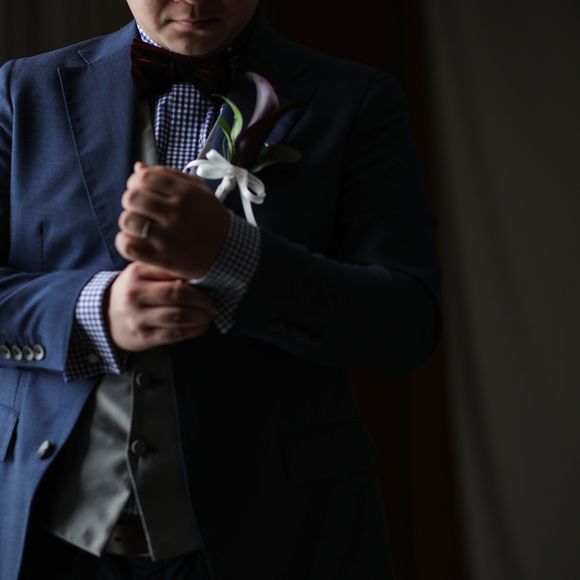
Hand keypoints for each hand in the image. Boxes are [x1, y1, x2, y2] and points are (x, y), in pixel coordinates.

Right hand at [106, 261, 216, 350]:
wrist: (104, 317)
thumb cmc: (132, 291)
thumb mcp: (141, 272)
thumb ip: (165, 270)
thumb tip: (199, 272)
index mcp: (137, 274)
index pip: (174, 272)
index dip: (197, 278)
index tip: (211, 283)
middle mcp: (135, 295)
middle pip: (179, 295)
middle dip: (203, 300)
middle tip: (213, 303)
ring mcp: (138, 318)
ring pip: (179, 316)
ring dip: (201, 317)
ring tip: (209, 314)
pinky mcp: (143, 337)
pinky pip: (175, 334)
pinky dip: (194, 330)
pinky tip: (201, 326)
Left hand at [116, 162, 229, 278]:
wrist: (228, 252)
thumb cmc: (210, 218)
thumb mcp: (199, 191)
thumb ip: (169, 176)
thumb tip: (138, 168)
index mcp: (186, 193)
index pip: (145, 177)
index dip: (135, 181)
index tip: (140, 188)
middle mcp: (177, 213)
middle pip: (132, 198)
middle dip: (130, 201)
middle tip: (138, 208)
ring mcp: (169, 237)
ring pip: (128, 221)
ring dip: (128, 222)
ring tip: (138, 225)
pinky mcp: (163, 258)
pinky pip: (128, 246)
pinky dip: (125, 242)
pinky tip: (135, 240)